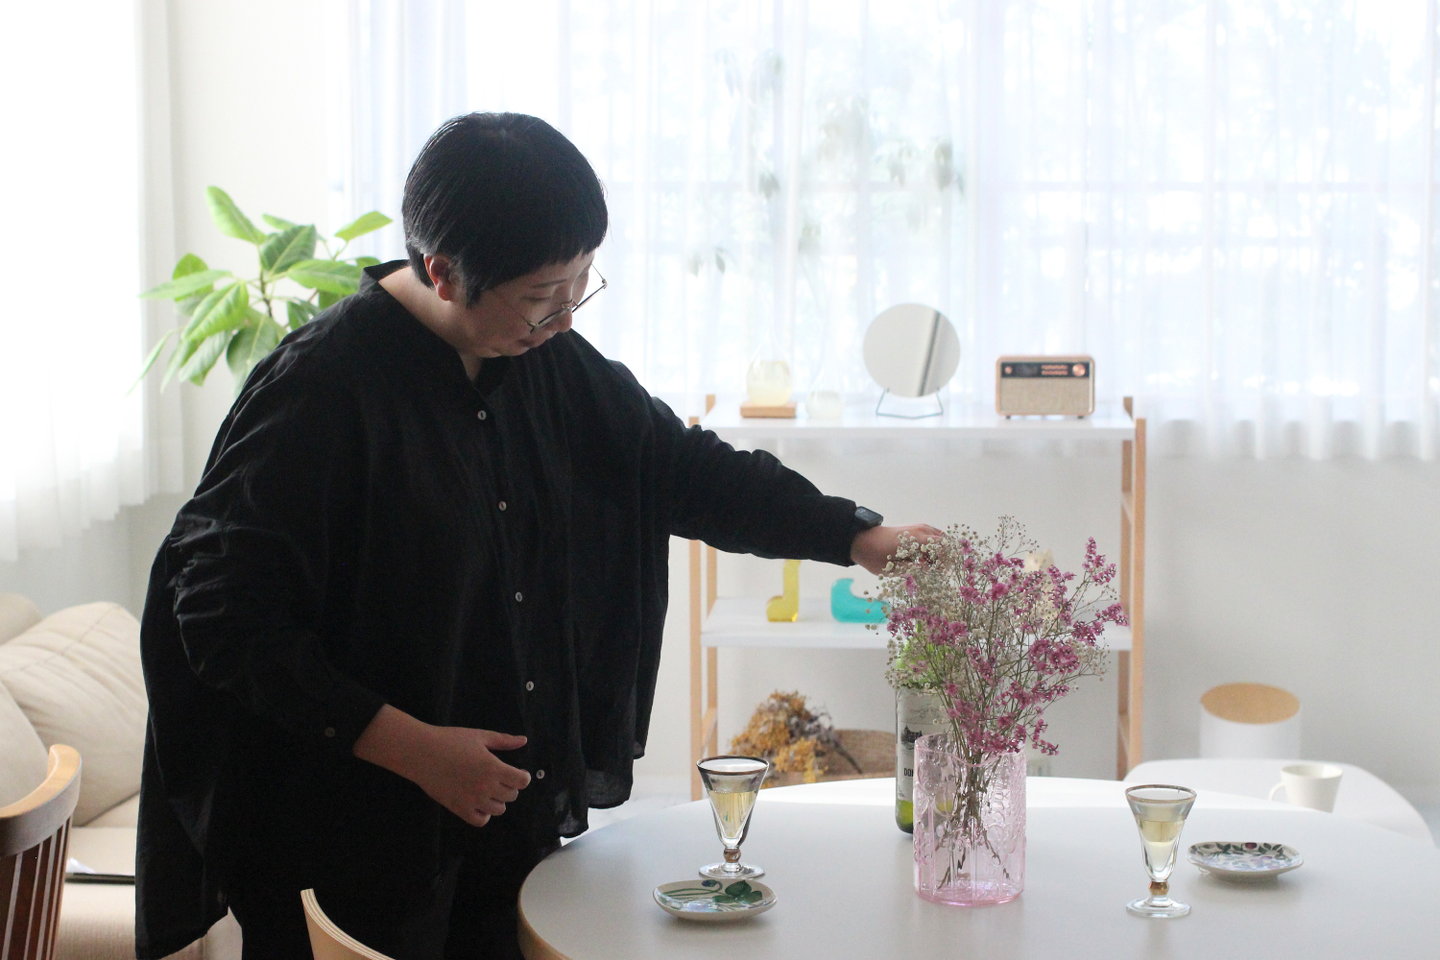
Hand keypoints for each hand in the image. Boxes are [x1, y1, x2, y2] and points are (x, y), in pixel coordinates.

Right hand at [353, 705, 532, 826]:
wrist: (422, 753)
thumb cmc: (451, 740)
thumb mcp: (480, 736)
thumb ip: (504, 741)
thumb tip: (524, 740)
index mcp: (493, 767)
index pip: (521, 781)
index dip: (522, 776)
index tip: (517, 772)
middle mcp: (486, 786)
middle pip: (512, 796)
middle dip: (510, 787)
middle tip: (500, 778)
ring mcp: (472, 800)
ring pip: (499, 810)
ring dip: (498, 800)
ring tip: (489, 789)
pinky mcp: (459, 809)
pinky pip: (480, 820)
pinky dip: (484, 814)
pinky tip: (480, 802)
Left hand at [850, 523, 942, 574]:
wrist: (860, 540)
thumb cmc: (875, 557)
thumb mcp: (893, 569)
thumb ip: (914, 568)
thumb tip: (930, 569)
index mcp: (917, 539)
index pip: (943, 547)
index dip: (947, 560)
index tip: (944, 573)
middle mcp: (921, 530)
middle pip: (944, 542)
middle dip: (944, 556)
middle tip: (939, 571)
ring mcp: (917, 527)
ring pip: (938, 538)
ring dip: (938, 551)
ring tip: (931, 566)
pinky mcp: (913, 529)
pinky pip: (930, 537)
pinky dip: (932, 547)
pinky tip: (925, 559)